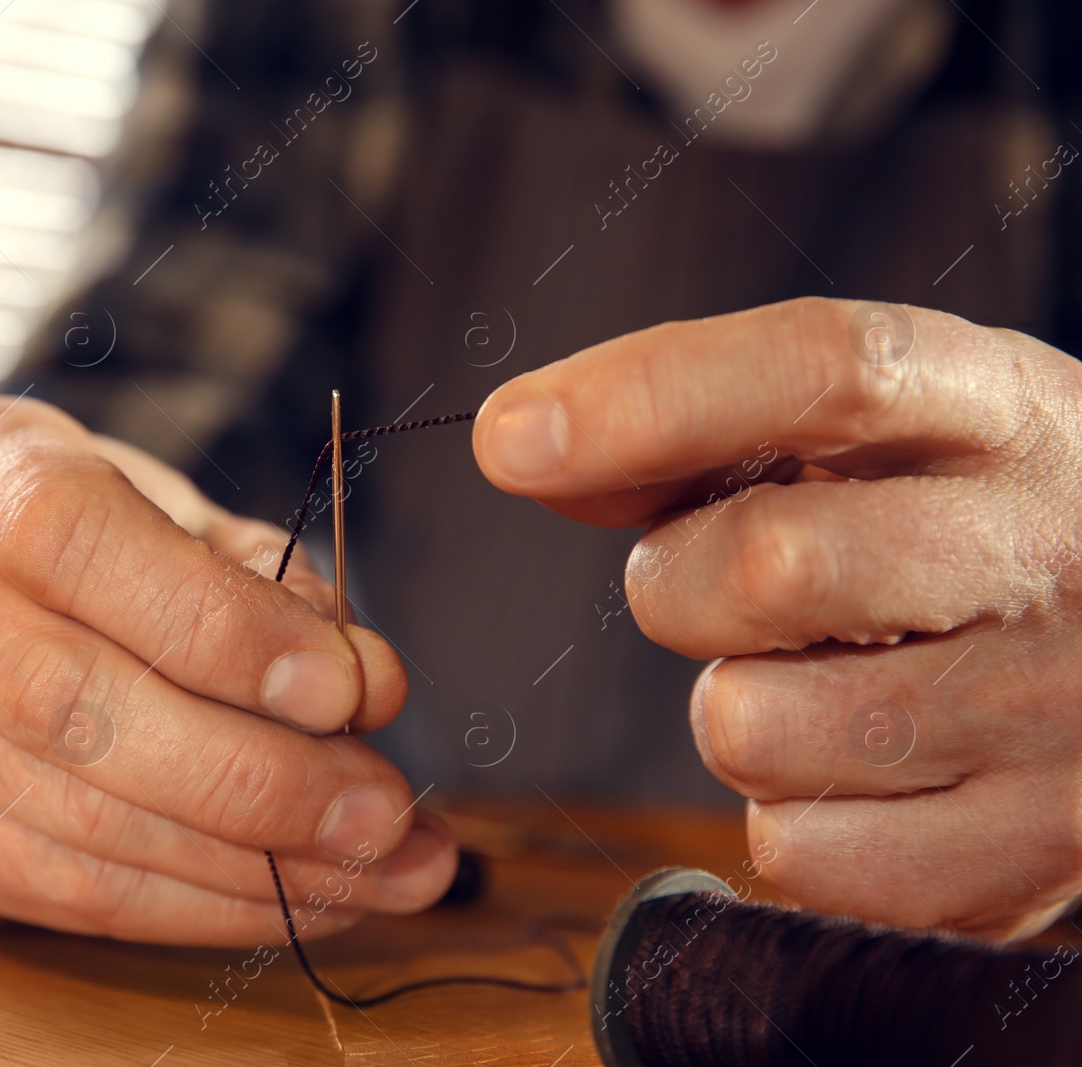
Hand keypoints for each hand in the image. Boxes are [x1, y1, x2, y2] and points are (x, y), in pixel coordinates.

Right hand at [0, 396, 455, 945]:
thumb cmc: (106, 532)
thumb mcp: (188, 509)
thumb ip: (273, 581)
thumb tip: (365, 687)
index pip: (78, 544)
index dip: (219, 626)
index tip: (347, 686)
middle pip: (73, 707)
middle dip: (255, 778)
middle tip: (382, 812)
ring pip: (77, 824)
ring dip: (252, 869)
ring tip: (378, 870)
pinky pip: (69, 894)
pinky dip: (204, 909)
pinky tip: (301, 898)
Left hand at [473, 297, 1081, 939]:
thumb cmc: (967, 531)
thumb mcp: (879, 439)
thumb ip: (701, 432)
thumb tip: (529, 452)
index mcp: (999, 412)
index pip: (821, 370)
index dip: (647, 398)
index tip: (508, 437)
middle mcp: (1042, 556)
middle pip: (767, 565)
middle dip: (679, 583)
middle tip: (722, 585)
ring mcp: (1049, 720)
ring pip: (753, 729)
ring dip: (737, 708)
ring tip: (826, 681)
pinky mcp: (1024, 858)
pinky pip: (795, 852)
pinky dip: (786, 816)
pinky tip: (862, 772)